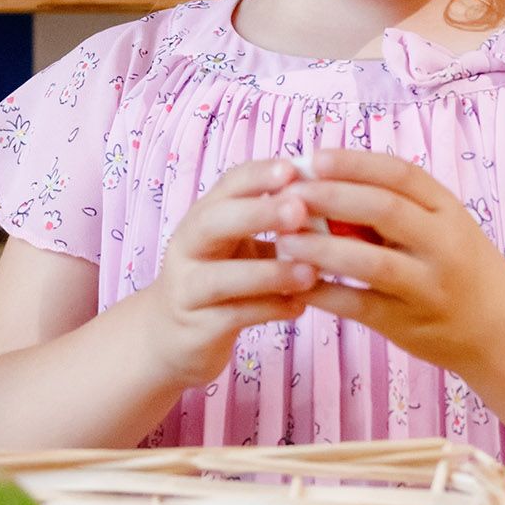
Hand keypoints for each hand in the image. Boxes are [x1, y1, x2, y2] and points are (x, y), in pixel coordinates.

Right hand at [143, 157, 321, 387]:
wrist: (170, 336)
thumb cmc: (219, 280)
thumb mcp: (242, 246)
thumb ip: (277, 228)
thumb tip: (334, 204)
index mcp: (203, 218)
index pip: (227, 185)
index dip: (258, 175)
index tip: (293, 167)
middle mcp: (187, 247)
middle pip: (213, 222)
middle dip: (257, 213)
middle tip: (299, 209)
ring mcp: (186, 288)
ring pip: (221, 277)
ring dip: (268, 273)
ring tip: (311, 273)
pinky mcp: (195, 327)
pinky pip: (232, 316)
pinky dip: (267, 310)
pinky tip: (298, 308)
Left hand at [272, 150, 504, 373]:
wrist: (500, 328)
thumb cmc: (456, 265)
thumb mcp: (439, 225)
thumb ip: (394, 205)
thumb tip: (320, 181)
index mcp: (447, 210)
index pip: (400, 174)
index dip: (354, 163)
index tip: (313, 158)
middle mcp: (443, 244)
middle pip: (384, 210)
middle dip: (331, 199)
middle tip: (287, 196)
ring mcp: (428, 286)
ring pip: (371, 262)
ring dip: (321, 248)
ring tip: (283, 240)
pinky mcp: (409, 324)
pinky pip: (359, 305)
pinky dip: (324, 292)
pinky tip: (294, 281)